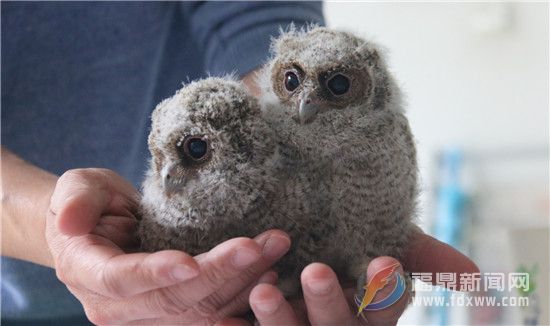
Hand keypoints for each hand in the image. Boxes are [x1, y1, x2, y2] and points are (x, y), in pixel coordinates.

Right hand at [45, 168, 290, 324]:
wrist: (99, 230)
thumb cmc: (90, 203)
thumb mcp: (77, 189)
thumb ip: (75, 201)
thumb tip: (66, 220)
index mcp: (88, 273)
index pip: (122, 280)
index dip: (156, 273)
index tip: (191, 263)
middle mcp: (116, 307)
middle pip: (173, 299)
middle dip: (219, 272)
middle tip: (259, 245)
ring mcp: (146, 316)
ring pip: (199, 311)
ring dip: (241, 284)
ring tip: (274, 252)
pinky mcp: (172, 315)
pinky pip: (209, 315)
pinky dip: (240, 298)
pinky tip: (269, 277)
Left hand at [220, 229, 478, 325]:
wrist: (291, 233)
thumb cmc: (343, 239)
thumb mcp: (383, 240)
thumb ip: (425, 257)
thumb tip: (477, 277)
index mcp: (367, 311)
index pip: (384, 308)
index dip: (385, 290)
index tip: (382, 261)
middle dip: (330, 305)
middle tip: (317, 271)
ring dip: (280, 320)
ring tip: (264, 290)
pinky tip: (227, 316)